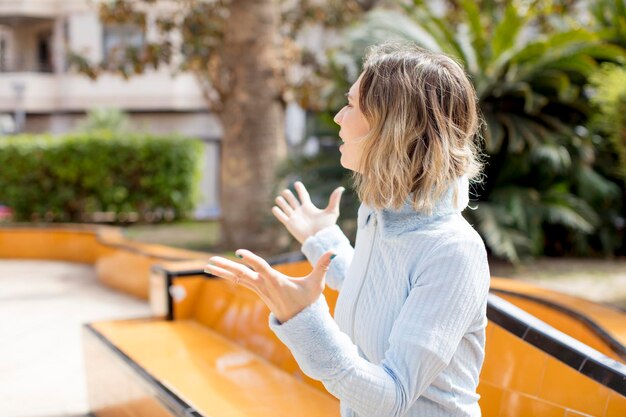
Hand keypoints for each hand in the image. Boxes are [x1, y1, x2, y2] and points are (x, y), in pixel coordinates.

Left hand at [204, 250, 334, 322]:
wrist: (300, 322)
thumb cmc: (308, 301)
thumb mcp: (316, 284)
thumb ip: (322, 266)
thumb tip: (333, 252)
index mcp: (276, 281)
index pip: (261, 267)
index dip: (252, 259)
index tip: (240, 252)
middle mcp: (264, 285)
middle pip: (241, 274)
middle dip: (225, 267)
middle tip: (208, 261)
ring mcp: (259, 288)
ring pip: (238, 277)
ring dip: (222, 270)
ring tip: (206, 265)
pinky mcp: (258, 290)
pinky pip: (240, 280)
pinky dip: (229, 274)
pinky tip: (219, 271)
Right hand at [272, 181, 344, 243]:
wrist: (320, 239)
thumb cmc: (327, 227)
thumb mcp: (332, 211)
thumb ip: (334, 199)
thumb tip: (341, 188)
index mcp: (309, 207)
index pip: (302, 195)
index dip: (299, 189)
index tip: (297, 183)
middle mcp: (300, 211)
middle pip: (292, 200)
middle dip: (288, 195)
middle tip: (286, 192)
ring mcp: (294, 217)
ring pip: (285, 206)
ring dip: (281, 202)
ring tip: (279, 198)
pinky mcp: (289, 224)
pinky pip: (281, 216)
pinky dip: (277, 212)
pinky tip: (275, 208)